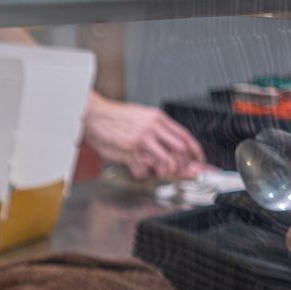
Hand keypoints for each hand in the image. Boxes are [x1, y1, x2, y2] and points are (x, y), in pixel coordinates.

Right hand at [84, 95, 205, 179]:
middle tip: (178, 171)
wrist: (94, 116)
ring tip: (158, 173)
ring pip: (165, 160)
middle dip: (182, 163)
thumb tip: (167, 139)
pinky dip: (143, 173)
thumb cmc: (113, 117)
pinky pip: (143, 168)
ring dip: (164, 171)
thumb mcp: (140, 115)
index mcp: (157, 118)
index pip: (184, 135)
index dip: (194, 149)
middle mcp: (152, 128)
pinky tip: (138, 170)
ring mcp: (141, 140)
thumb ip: (155, 127)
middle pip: (179, 149)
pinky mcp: (129, 151)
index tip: (197, 157)